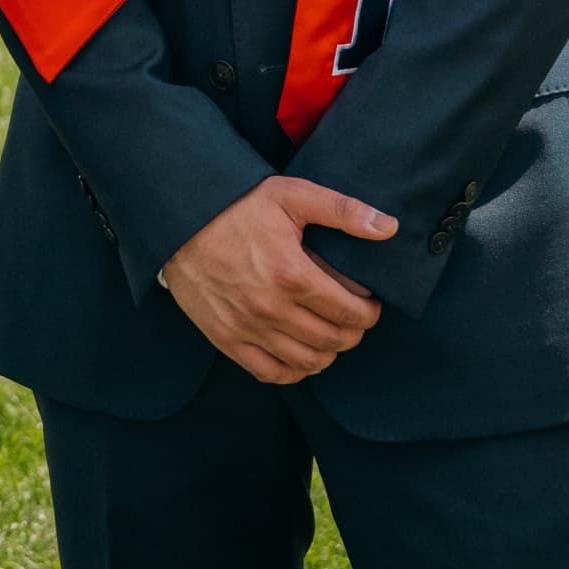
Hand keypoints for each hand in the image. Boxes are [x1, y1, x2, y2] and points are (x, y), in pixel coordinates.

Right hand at [160, 177, 395, 384]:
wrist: (180, 219)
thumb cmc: (239, 205)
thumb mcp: (293, 195)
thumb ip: (343, 211)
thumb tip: (388, 228)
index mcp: (292, 274)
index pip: (349, 311)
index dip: (369, 312)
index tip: (370, 305)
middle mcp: (270, 308)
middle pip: (332, 340)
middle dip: (353, 332)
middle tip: (355, 319)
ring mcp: (247, 327)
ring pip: (306, 361)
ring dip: (328, 353)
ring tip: (332, 335)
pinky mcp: (226, 339)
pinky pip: (270, 372)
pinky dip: (295, 371)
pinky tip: (302, 355)